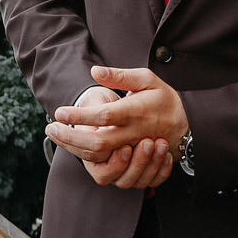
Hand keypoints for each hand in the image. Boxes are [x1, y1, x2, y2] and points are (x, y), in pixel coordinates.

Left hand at [45, 66, 190, 187]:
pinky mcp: (133, 161)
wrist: (188, 126)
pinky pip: (108, 166)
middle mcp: (134, 134)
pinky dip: (86, 158)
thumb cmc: (164, 98)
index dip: (80, 115)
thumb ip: (120, 76)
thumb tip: (95, 71)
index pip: (104, 116)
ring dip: (74, 149)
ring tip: (56, 136)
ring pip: (100, 158)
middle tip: (50, 129)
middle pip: (97, 143)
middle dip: (70, 137)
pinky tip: (72, 148)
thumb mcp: (146, 79)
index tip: (59, 112)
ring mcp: (133, 150)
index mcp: (136, 112)